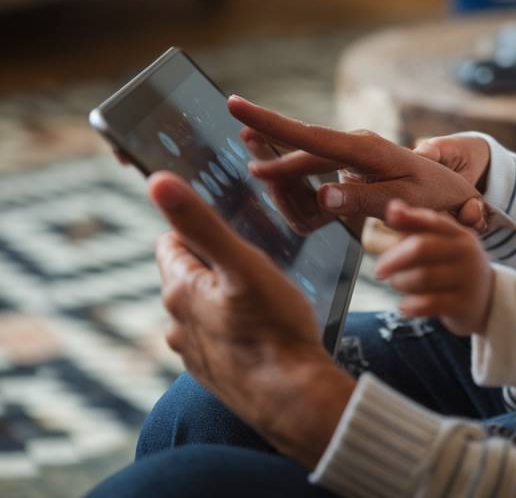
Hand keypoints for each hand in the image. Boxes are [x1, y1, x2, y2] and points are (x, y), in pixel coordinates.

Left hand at [149, 171, 353, 469]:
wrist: (295, 400)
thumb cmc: (274, 328)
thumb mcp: (242, 264)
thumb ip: (200, 222)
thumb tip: (156, 181)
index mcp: (178, 290)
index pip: (172, 242)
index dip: (200, 229)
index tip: (232, 228)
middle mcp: (176, 323)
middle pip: (190, 274)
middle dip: (216, 263)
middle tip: (257, 259)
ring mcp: (194, 352)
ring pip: (206, 307)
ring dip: (227, 296)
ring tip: (265, 295)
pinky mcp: (215, 373)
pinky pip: (221, 336)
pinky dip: (237, 327)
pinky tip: (266, 329)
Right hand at [227, 96, 486, 231]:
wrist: (456, 188)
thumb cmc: (434, 195)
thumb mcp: (404, 201)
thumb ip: (364, 200)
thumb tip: (322, 198)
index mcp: (364, 150)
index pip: (309, 136)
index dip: (270, 122)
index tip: (236, 105)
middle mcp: (354, 144)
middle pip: (301, 148)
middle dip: (269, 150)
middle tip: (244, 155)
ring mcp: (352, 151)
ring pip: (306, 159)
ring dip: (283, 167)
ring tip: (264, 169)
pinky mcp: (352, 162)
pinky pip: (317, 166)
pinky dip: (298, 173)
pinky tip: (280, 172)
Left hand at [374, 200, 495, 336]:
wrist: (487, 300)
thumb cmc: (454, 267)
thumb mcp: (442, 244)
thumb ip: (416, 226)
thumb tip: (393, 206)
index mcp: (458, 234)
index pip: (432, 220)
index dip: (408, 218)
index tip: (387, 221)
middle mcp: (465, 252)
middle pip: (422, 247)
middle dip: (394, 258)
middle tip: (379, 271)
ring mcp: (467, 278)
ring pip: (422, 276)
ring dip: (400, 282)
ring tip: (397, 285)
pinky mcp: (464, 304)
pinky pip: (430, 303)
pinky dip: (411, 305)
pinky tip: (405, 306)